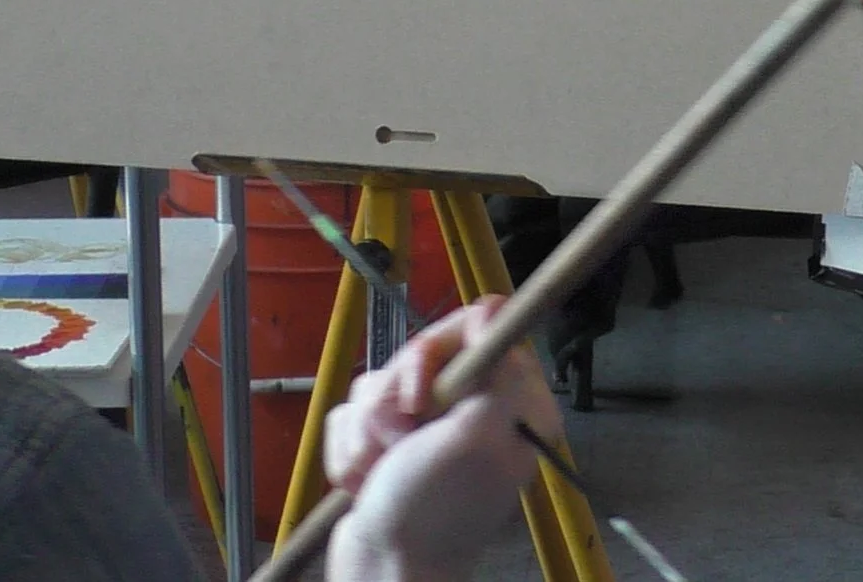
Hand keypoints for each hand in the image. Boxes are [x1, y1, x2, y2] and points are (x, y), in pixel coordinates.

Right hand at [323, 298, 558, 581]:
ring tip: (379, 468)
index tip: (426, 387)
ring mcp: (428, 427)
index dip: (443, 347)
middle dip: (395, 396)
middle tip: (401, 436)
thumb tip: (497, 306)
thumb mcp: (477, 436)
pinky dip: (350, 448)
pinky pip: (353, 415)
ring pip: (380, 383)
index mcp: (512, 403)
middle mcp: (474, 409)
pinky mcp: (388, 443)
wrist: (383, 569)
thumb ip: (496, 370)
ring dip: (368, 428)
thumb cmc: (432, 511)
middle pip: (423, 352)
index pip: (480, 329)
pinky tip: (364, 480)